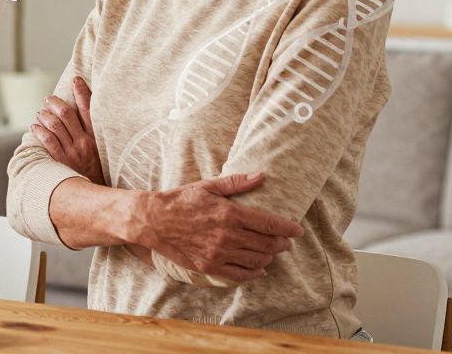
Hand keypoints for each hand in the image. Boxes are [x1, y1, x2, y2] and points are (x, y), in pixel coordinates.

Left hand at [30, 76, 105, 185]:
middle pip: (67, 114)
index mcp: (97, 137)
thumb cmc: (98, 172)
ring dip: (45, 115)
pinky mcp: (61, 161)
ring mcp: (73, 152)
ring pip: (55, 125)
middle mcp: (85, 142)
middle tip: (48, 99)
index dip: (82, 92)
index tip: (76, 79)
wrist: (97, 196)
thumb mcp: (102, 151)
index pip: (89, 109)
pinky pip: (48, 141)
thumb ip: (93, 135)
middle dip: (55, 103)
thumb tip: (78, 117)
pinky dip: (40, 131)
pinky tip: (35, 127)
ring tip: (40, 113)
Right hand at [135, 172, 304, 282]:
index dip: (288, 228)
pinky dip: (253, 273)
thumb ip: (236, 183)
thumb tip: (261, 176)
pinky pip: (239, 275)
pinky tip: (259, 269)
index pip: (269, 224)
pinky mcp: (208, 267)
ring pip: (256, 260)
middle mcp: (226, 236)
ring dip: (269, 257)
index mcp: (229, 214)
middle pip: (267, 244)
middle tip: (286, 241)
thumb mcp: (208, 186)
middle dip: (282, 243)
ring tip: (272, 252)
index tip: (298, 230)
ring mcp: (218, 253)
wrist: (153, 220)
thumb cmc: (180, 200)